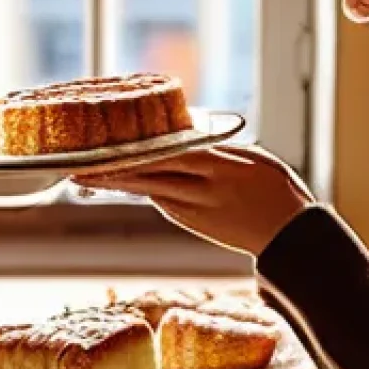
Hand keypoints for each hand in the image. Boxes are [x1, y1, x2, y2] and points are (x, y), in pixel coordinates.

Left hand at [75, 144, 313, 256]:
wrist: (293, 237)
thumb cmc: (275, 188)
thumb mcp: (249, 158)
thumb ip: (211, 148)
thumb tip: (179, 131)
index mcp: (219, 168)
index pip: (167, 156)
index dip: (133, 152)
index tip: (103, 146)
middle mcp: (201, 192)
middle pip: (147, 178)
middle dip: (109, 173)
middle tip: (75, 167)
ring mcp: (193, 212)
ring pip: (145, 191)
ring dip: (112, 184)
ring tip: (81, 176)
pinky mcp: (189, 222)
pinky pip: (156, 199)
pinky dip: (133, 189)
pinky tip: (111, 182)